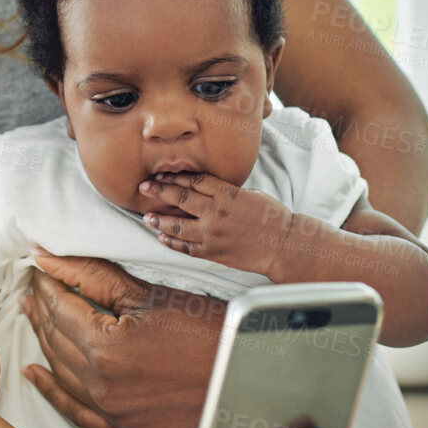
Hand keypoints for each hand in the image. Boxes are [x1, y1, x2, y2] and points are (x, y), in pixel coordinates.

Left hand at [20, 252, 225, 427]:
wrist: (250, 375)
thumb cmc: (207, 329)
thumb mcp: (147, 294)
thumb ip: (90, 274)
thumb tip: (43, 255)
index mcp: (105, 347)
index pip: (59, 308)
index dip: (46, 284)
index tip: (39, 267)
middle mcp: (102, 385)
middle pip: (56, 339)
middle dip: (42, 309)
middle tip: (34, 287)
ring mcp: (113, 415)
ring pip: (61, 373)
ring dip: (43, 342)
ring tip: (33, 316)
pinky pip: (77, 413)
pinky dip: (53, 392)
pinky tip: (36, 374)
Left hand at [141, 171, 296, 276]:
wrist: (284, 244)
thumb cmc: (271, 217)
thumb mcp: (250, 194)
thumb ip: (225, 191)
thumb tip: (204, 188)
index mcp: (227, 194)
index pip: (193, 181)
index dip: (174, 177)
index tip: (161, 175)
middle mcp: (217, 212)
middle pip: (180, 198)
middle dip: (159, 191)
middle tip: (144, 188)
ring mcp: (213, 234)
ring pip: (178, 225)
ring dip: (160, 220)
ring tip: (147, 218)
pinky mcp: (213, 252)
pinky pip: (187, 248)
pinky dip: (172, 243)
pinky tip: (163, 237)